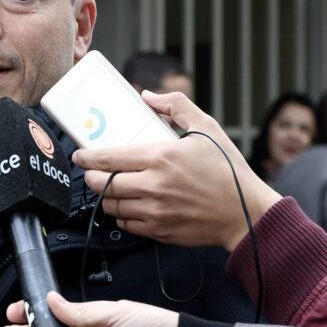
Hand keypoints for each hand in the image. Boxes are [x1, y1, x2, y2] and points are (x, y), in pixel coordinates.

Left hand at [73, 91, 280, 251]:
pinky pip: (125, 224)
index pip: (108, 158)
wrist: (247, 214)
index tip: (79, 155)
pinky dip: (121, 214)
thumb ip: (176, 105)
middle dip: (90, 177)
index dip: (87, 157)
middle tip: (92, 172)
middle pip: (101, 184)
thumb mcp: (207, 127)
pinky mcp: (159, 231)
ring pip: (111, 205)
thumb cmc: (228, 170)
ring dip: (105, 196)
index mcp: (161, 157)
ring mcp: (154, 212)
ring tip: (110, 187)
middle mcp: (153, 186)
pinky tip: (129, 204)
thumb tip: (147, 96)